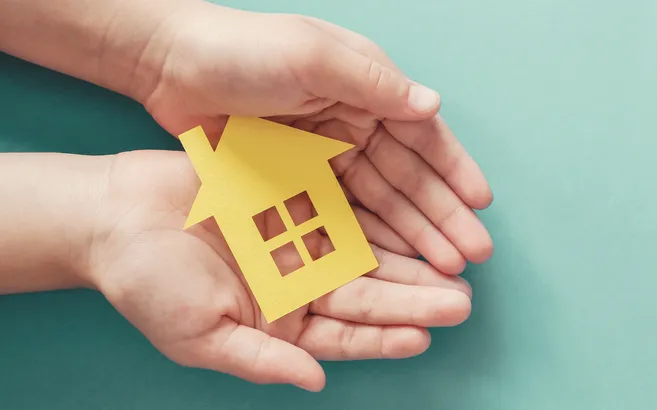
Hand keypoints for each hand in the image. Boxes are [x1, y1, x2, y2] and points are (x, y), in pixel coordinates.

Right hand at [91, 150, 473, 390]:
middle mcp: (297, 283)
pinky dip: (375, 213)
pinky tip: (410, 217)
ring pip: (364, 252)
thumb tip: (315, 381)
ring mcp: (297, 239)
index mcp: (279, 322)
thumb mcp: (198, 335)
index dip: (384, 338)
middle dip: (414, 299)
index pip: (344, 337)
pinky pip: (343, 206)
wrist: (118, 216)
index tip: (425, 337)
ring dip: (407, 258)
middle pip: (366, 295)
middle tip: (461, 300)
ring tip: (452, 262)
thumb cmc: (148, 283)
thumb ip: (259, 360)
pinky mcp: (293, 198)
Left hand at [137, 3, 492, 273]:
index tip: (481, 206)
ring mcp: (324, 154)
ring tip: (443, 269)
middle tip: (472, 255)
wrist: (171, 65)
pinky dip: (367, 238)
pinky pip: (339, 214)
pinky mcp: (295, 179)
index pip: (421, 136)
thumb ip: (374, 83)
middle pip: (407, 177)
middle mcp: (353, 122)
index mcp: (365, 88)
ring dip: (412, 234)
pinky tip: (391, 263)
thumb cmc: (243, 50)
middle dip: (441, 215)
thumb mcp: (313, 56)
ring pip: (379, 202)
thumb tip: (434, 105)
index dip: (453, 171)